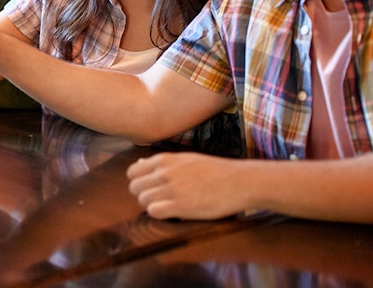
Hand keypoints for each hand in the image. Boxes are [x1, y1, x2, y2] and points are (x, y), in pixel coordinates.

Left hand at [126, 151, 248, 220]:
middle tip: (160, 200)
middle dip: (143, 195)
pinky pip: (153, 211)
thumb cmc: (214, 171)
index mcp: (164, 160)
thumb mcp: (185, 159)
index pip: (132, 172)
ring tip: (168, 207)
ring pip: (142, 200)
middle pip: (134, 187)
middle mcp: (164, 172)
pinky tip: (173, 213)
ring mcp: (171, 188)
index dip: (140, 182)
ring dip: (152, 206)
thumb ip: (162, 163)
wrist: (239, 181)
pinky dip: (159, 214)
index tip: (152, 188)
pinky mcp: (180, 206)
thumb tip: (140, 164)